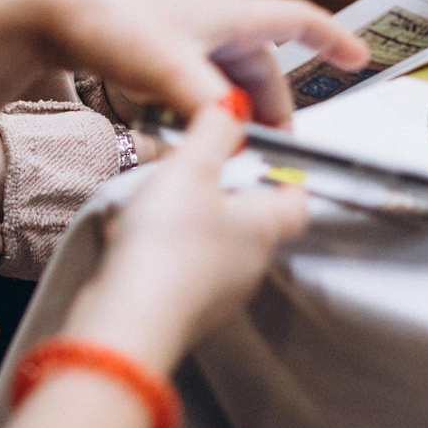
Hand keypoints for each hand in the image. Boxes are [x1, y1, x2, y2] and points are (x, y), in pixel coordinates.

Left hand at [4, 0, 366, 128]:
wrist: (47, 4)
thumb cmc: (107, 19)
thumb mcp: (167, 70)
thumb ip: (208, 107)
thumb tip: (236, 134)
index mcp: (230, 13)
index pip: (298, 20)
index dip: (333, 39)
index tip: (359, 58)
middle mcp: (212, 13)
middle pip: (259, 62)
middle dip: (270, 104)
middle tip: (271, 148)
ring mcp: (181, 24)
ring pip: (225, 69)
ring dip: (232, 105)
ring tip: (228, 142)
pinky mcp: (152, 37)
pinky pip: (193, 71)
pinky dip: (200, 98)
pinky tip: (181, 120)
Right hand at [60, 105, 307, 369]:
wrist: (130, 322)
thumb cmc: (167, 247)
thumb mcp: (191, 168)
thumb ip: (214, 130)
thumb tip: (233, 105)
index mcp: (263, 228)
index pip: (297, 200)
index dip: (287, 175)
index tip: (271, 156)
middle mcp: (249, 265)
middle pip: (253, 222)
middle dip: (228, 194)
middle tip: (202, 170)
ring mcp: (219, 294)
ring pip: (215, 247)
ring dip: (190, 224)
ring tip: (157, 204)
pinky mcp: (185, 313)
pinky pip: (182, 273)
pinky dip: (163, 254)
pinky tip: (132, 242)